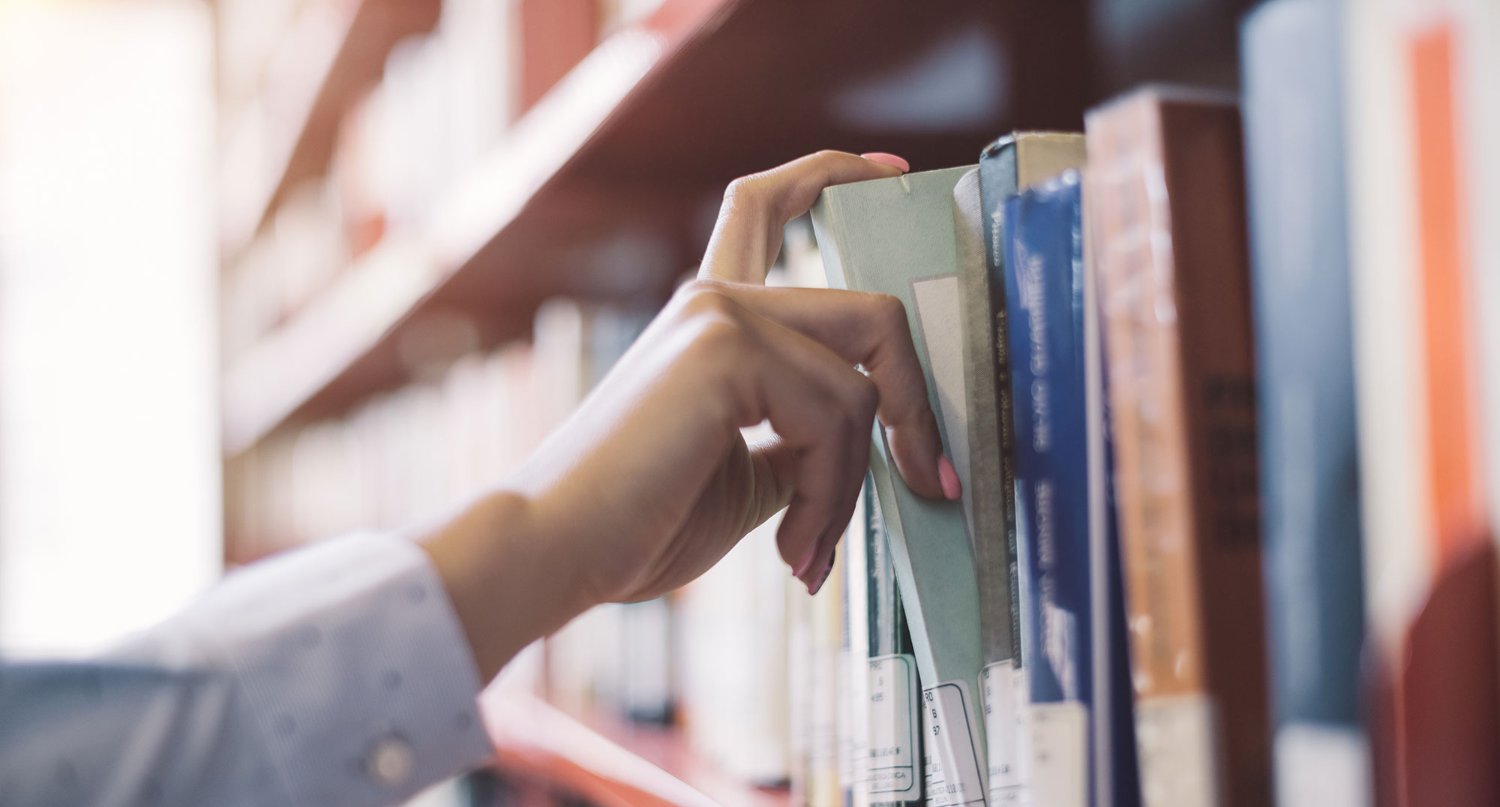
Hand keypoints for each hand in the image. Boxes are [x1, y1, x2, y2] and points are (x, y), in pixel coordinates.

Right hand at [420, 150, 954, 680]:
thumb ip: (804, 439)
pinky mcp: (725, 347)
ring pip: (862, 386)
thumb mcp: (748, 475)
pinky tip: (792, 547)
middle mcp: (715, 297)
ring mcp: (720, 314)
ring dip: (854, 485)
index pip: (769, 204)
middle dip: (915, 405)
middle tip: (928, 481)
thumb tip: (875, 446)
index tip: (893, 172)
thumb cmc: (637, 525)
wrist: (557, 552)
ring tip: (809, 548)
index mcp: (710, 317)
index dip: (837, 174)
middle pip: (871, 314)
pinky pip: (837, 417)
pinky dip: (832, 495)